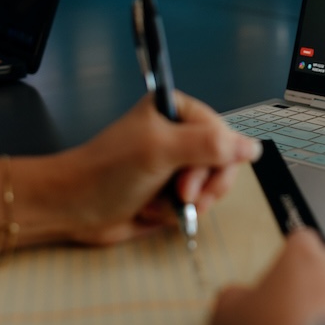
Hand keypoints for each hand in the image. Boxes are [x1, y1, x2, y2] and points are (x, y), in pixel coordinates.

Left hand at [31, 91, 261, 245]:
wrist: (73, 208)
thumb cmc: (107, 171)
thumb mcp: (160, 150)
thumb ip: (209, 145)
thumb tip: (252, 147)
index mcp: (176, 110)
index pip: (223, 134)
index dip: (215, 161)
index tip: (190, 180)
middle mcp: (179, 134)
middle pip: (222, 163)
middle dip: (202, 186)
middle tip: (181, 196)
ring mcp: (174, 164)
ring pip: (211, 188)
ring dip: (187, 203)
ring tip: (160, 204)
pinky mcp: (168, 192)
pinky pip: (193, 206)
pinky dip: (174, 213)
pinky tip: (151, 209)